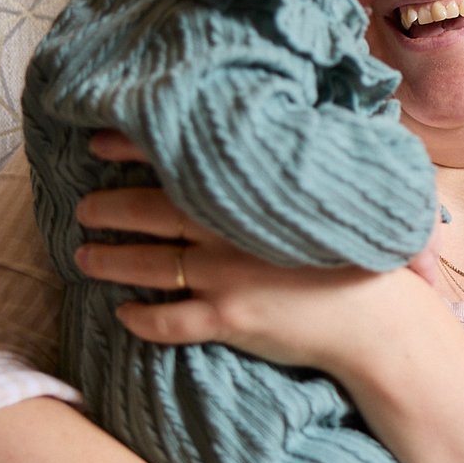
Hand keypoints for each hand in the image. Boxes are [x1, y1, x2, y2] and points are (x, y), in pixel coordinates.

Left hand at [74, 132, 435, 370]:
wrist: (381, 320)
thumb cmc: (362, 252)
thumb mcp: (327, 197)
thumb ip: (287, 173)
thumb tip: (262, 144)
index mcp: (251, 195)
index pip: (179, 160)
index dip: (133, 147)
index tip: (98, 140)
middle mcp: (229, 232)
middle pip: (149, 214)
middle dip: (107, 208)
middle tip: (82, 207)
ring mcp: (225, 278)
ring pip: (147, 267)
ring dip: (109, 261)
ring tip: (84, 257)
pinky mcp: (229, 320)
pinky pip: (168, 322)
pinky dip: (139, 318)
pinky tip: (123, 314)